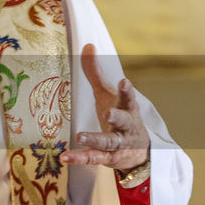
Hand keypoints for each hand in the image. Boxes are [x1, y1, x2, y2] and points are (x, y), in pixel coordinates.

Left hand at [60, 43, 148, 170]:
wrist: (138, 151)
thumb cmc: (119, 116)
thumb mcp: (108, 95)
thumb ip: (96, 73)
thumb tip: (87, 45)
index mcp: (127, 109)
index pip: (128, 98)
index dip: (127, 91)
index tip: (124, 82)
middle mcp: (125, 127)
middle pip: (124, 121)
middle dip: (117, 117)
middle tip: (108, 113)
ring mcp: (118, 144)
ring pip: (108, 142)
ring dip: (95, 139)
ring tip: (80, 136)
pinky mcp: (109, 158)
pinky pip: (94, 158)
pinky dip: (80, 158)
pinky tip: (66, 157)